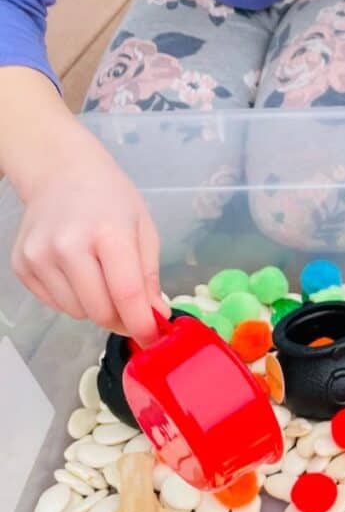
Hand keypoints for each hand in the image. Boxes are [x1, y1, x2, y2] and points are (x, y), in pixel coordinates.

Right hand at [10, 130, 165, 342]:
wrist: (62, 172)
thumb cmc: (111, 199)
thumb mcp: (144, 229)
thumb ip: (149, 276)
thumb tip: (156, 316)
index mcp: (108, 234)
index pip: (127, 295)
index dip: (142, 325)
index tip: (153, 339)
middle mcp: (68, 246)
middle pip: (99, 311)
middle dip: (121, 319)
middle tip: (133, 310)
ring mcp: (39, 256)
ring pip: (76, 312)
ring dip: (96, 308)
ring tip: (102, 278)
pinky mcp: (21, 265)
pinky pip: (55, 304)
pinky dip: (73, 299)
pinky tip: (79, 273)